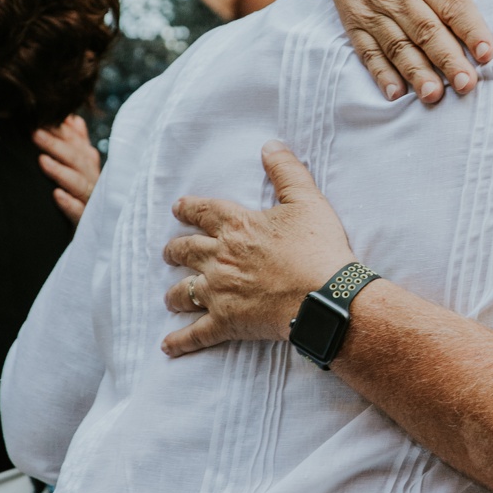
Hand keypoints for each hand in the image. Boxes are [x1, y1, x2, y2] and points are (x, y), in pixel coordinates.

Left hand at [34, 114, 102, 220]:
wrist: (92, 234)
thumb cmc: (79, 196)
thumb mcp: (79, 168)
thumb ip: (77, 143)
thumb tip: (72, 118)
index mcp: (89, 166)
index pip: (77, 144)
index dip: (62, 132)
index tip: (41, 120)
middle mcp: (94, 181)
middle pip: (78, 160)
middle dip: (57, 146)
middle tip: (35, 134)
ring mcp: (93, 202)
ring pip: (80, 183)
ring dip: (62, 172)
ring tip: (42, 161)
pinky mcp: (87, 224)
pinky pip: (80, 213)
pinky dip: (70, 204)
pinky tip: (56, 196)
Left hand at [161, 141, 354, 356]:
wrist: (325, 297)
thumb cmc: (318, 248)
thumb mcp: (307, 200)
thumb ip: (286, 171)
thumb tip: (270, 145)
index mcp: (236, 225)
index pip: (202, 211)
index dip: (188, 208)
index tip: (177, 209)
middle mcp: (219, 256)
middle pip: (185, 250)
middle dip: (173, 250)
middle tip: (169, 251)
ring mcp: (218, 291)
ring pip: (182, 291)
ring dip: (174, 293)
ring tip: (169, 296)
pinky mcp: (225, 322)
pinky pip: (195, 334)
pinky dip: (180, 341)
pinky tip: (168, 346)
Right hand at [310, 0, 492, 105]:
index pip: (452, 4)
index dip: (471, 29)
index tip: (487, 52)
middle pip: (427, 30)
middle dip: (446, 59)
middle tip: (466, 84)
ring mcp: (375, 9)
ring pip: (398, 44)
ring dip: (416, 71)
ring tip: (433, 94)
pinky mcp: (355, 21)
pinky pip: (367, 50)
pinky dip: (380, 73)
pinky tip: (395, 92)